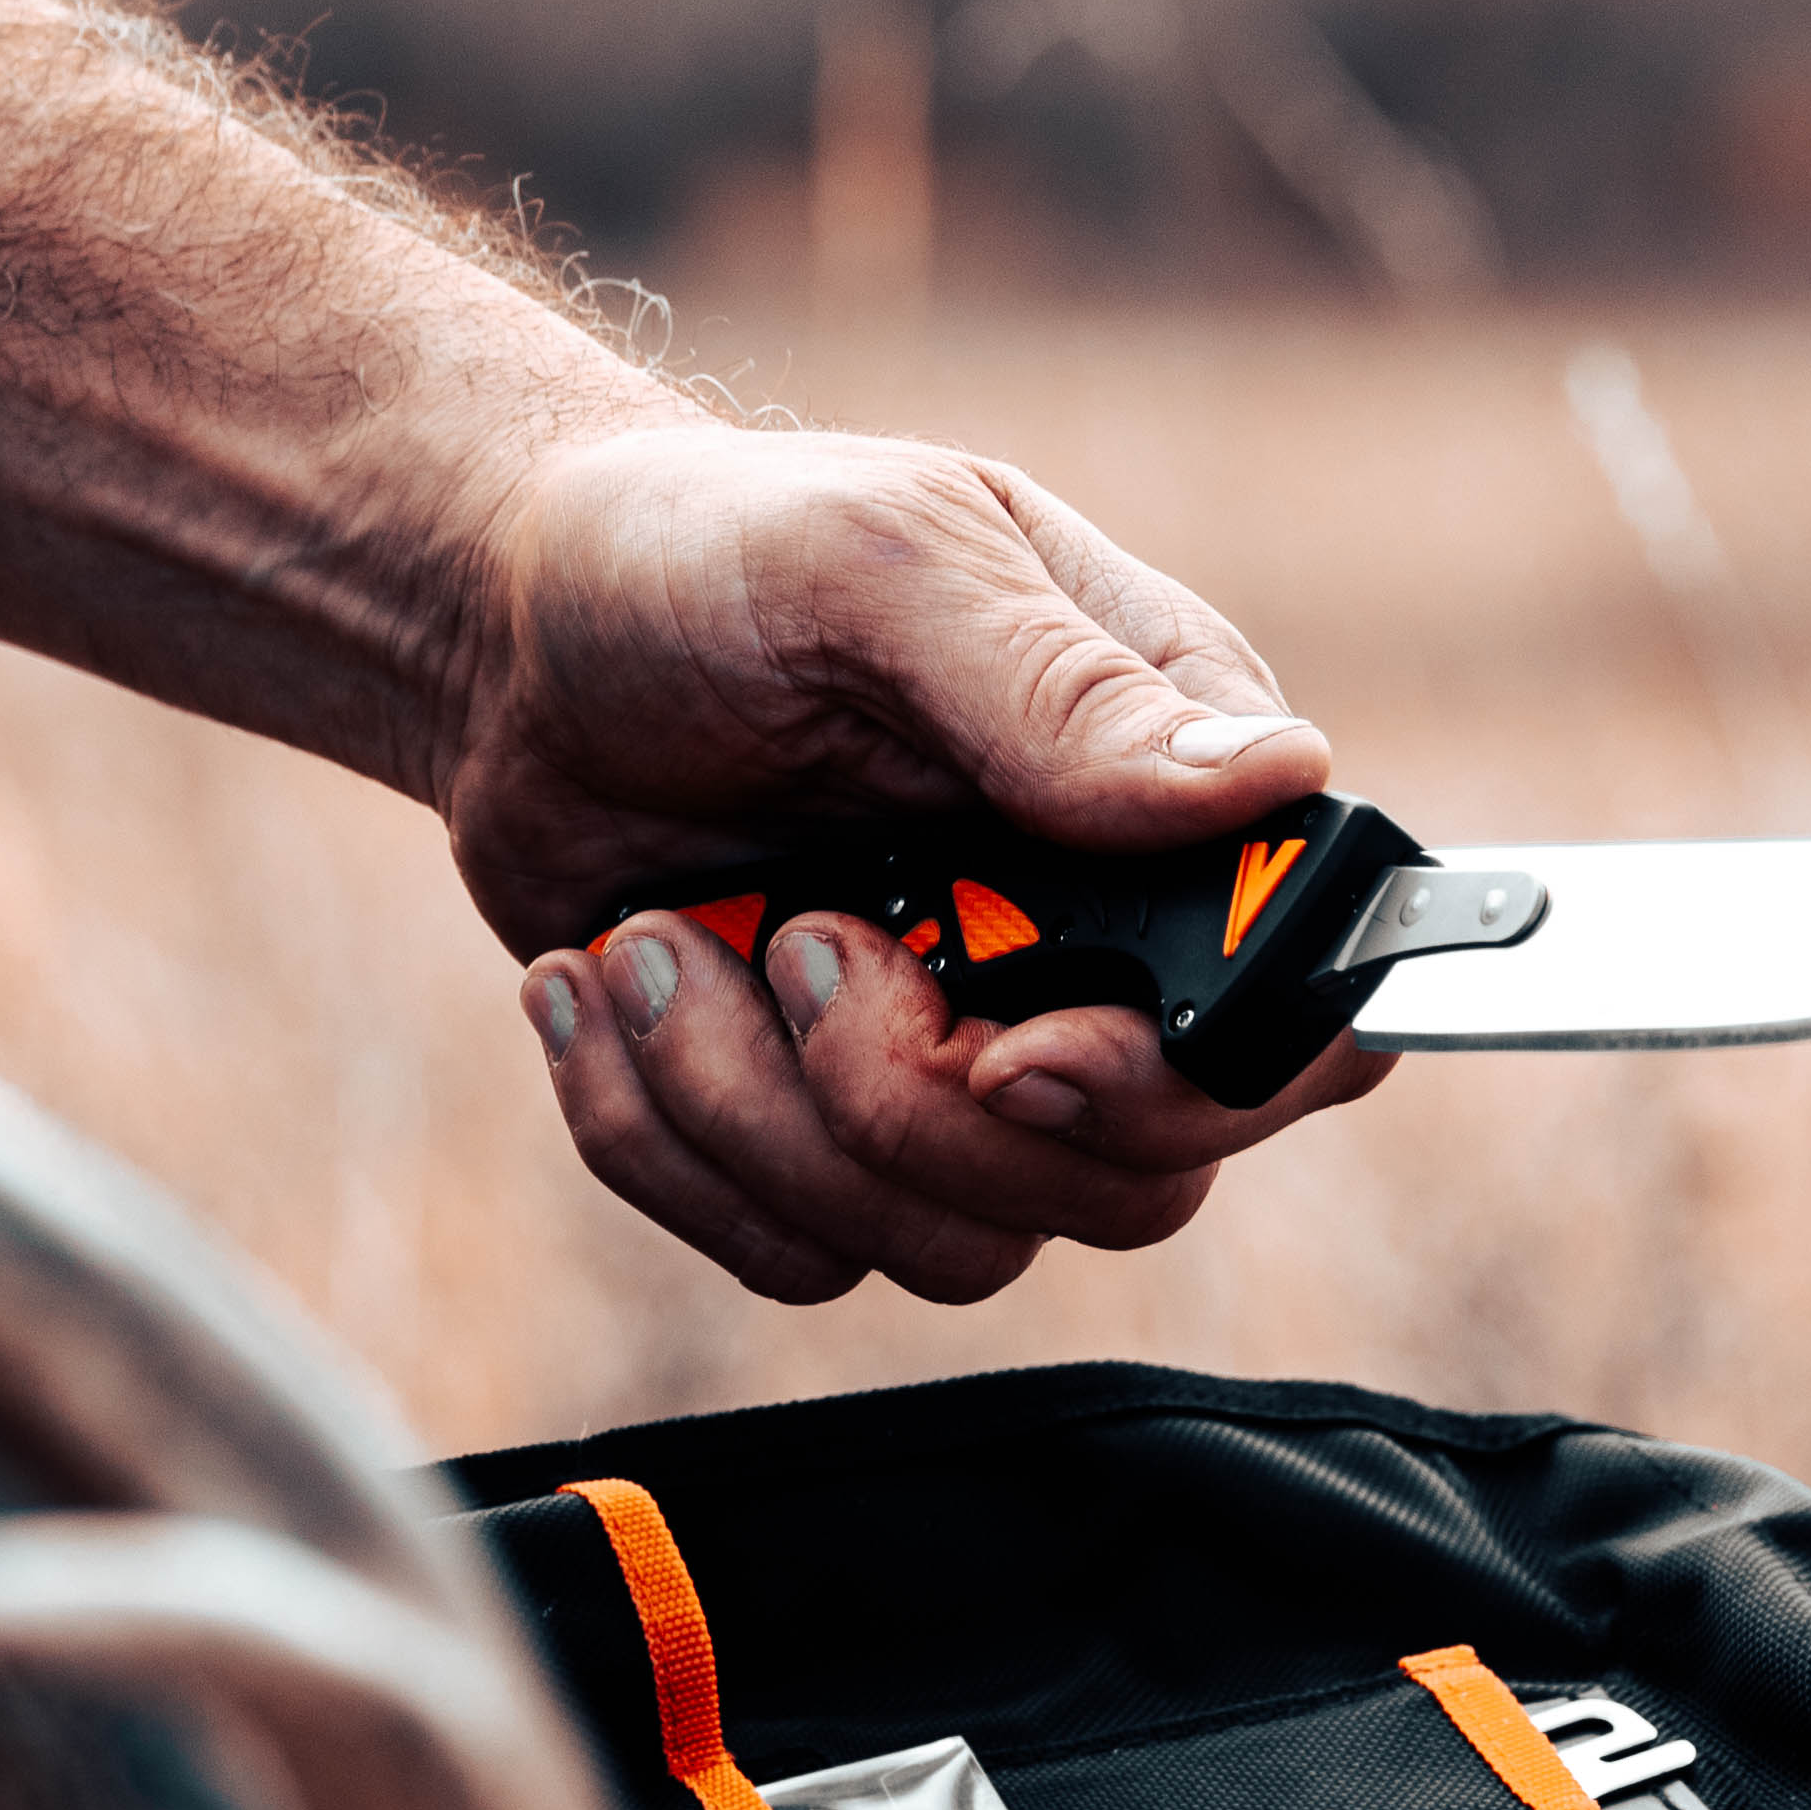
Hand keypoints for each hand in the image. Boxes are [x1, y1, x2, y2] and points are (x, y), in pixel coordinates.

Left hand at [450, 425, 1392, 1301]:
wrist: (504, 639)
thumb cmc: (705, 558)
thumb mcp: (877, 564)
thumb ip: (1062, 688)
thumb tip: (1271, 777)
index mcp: (1163, 805)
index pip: (1305, 1021)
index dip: (1187, 1086)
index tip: (1016, 1042)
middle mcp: (1093, 956)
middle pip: (1136, 1185)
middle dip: (918, 1105)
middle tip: (795, 942)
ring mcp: (959, 1057)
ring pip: (960, 1244)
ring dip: (759, 1113)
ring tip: (655, 942)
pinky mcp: (821, 1130)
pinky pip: (798, 1252)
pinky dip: (663, 1139)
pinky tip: (603, 987)